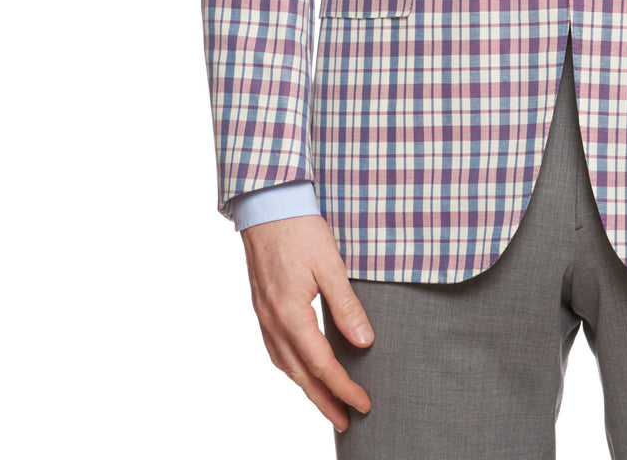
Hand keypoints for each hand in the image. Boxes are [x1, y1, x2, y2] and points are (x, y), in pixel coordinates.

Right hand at [241, 214, 374, 431]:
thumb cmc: (300, 229)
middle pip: (300, 374)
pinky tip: (302, 369)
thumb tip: (364, 343)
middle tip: (347, 422)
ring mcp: (263, 316)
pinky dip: (292, 368)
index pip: (322, 363)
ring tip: (328, 403)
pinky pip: (276, 350)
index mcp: (291, 313)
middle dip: (325, 401)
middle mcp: (273, 321)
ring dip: (307, 388)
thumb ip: (346, 305)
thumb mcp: (330, 264)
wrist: (267, 205)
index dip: (344, 387)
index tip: (364, 403)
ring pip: (285, 365)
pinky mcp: (262, 307)